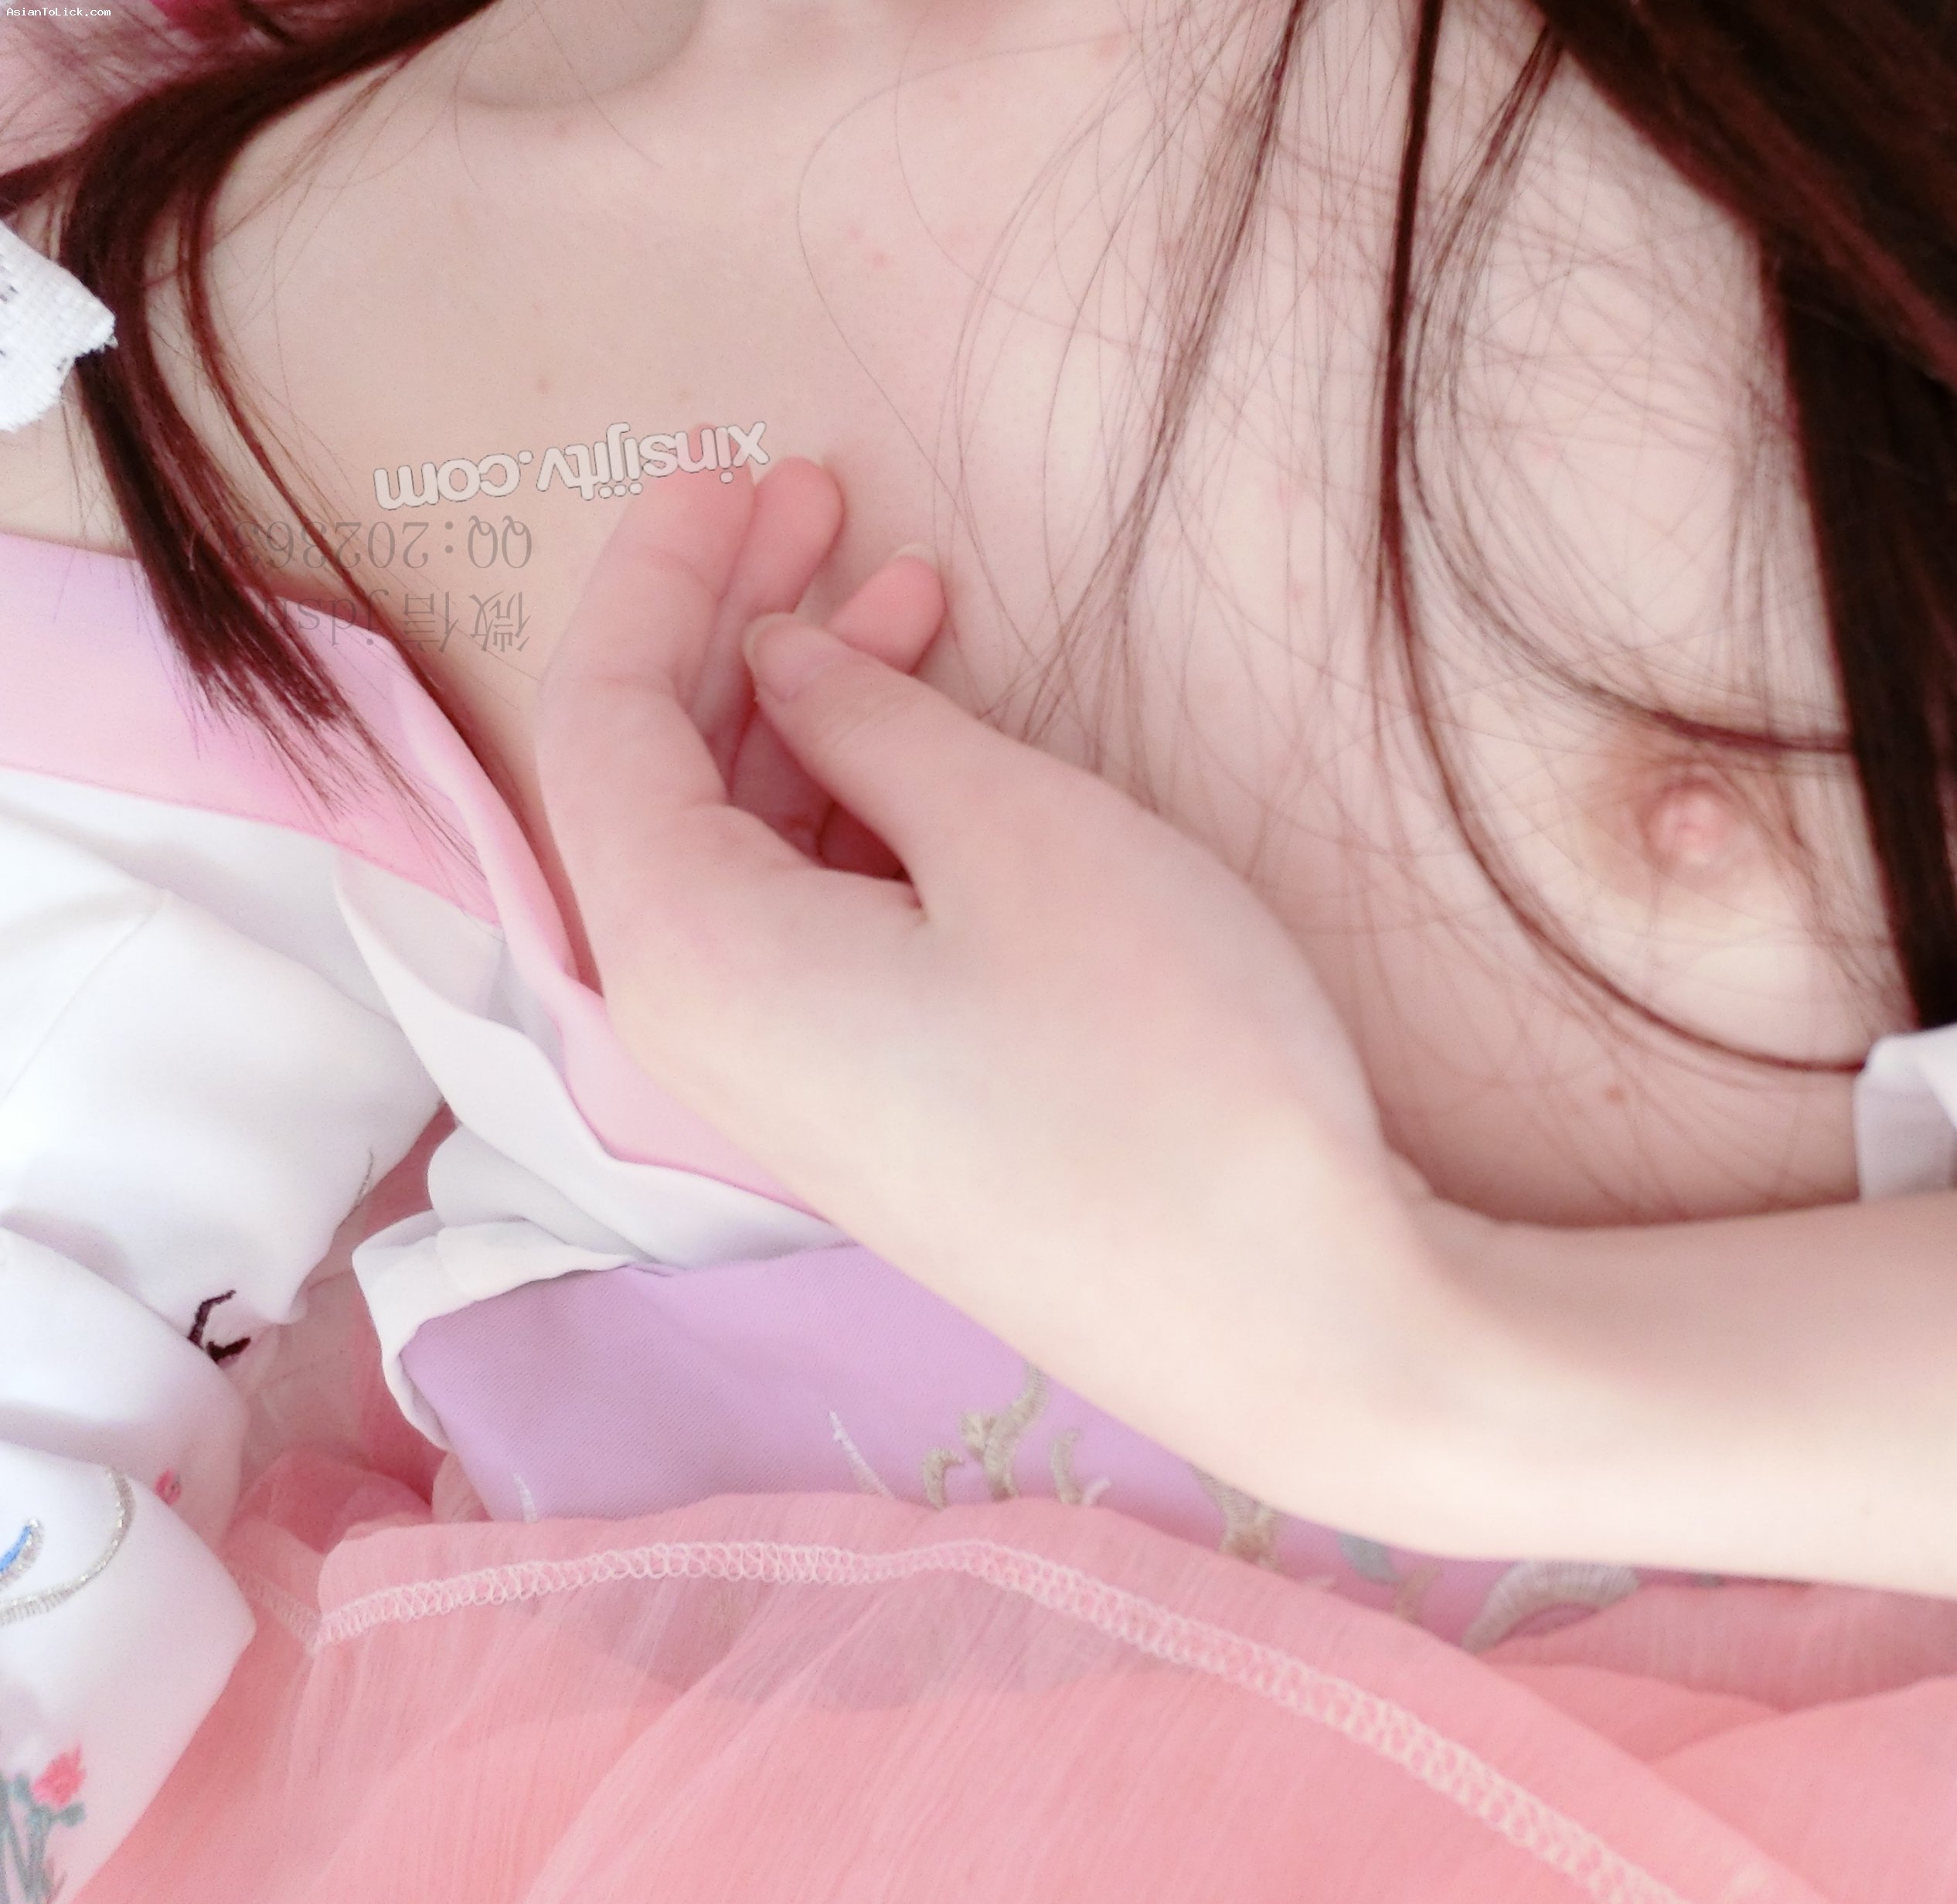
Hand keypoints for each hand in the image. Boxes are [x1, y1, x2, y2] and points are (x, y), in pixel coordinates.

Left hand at [535, 462, 1499, 1541]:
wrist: (1293, 1318)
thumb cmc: (1161, 1062)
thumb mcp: (1020, 837)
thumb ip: (874, 729)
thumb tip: (790, 669)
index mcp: (687, 956)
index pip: (601, 726)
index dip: (655, 579)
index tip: (735, 471)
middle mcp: (699, 1037)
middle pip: (655, 790)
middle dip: (728, 630)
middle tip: (824, 503)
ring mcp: (787, 1095)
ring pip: (741, 858)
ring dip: (808, 717)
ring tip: (917, 603)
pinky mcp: (872, 1123)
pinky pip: (809, 932)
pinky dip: (855, 818)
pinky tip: (944, 755)